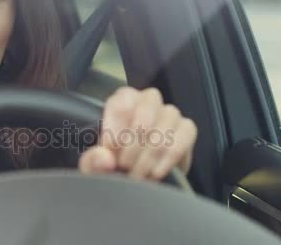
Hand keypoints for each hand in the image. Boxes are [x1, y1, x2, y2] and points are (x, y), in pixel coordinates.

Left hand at [78, 87, 196, 180]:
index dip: (117, 123)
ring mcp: (169, 114)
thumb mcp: (96, 167)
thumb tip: (105, 157)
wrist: (140, 182)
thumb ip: (93, 161)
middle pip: (148, 103)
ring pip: (168, 117)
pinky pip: (185, 132)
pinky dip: (169, 155)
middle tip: (125, 165)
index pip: (123, 99)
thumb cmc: (115, 167)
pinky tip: (156, 172)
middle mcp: (147, 102)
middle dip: (136, 138)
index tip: (111, 148)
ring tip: (139, 174)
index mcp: (122, 103)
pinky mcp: (186, 130)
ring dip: (152, 151)